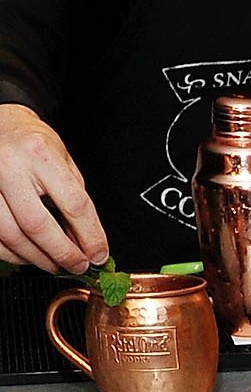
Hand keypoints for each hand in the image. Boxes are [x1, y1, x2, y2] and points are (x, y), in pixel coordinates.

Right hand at [0, 101, 107, 273]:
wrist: (0, 126)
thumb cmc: (31, 143)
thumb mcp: (62, 159)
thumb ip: (74, 197)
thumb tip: (86, 240)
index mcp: (39, 154)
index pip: (73, 203)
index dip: (90, 235)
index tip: (98, 254)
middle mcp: (10, 168)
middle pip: (38, 225)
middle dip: (63, 253)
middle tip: (78, 265)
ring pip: (12, 236)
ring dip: (38, 258)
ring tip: (56, 263)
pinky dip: (14, 254)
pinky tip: (30, 255)